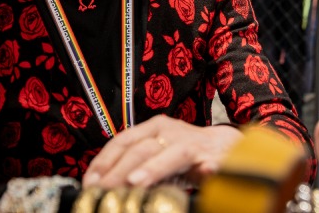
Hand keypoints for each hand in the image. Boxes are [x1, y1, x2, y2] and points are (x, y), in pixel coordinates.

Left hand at [82, 115, 243, 188]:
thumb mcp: (157, 154)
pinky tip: (202, 175)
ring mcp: (195, 145)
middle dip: (120, 171)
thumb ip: (135, 165)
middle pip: (143, 149)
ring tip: (136, 182)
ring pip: (173, 154)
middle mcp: (173, 132)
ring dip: (154, 168)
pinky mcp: (217, 159)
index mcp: (155, 128)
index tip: (90, 181)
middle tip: (105, 190)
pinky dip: (207, 171)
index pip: (123, 141)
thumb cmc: (186, 153)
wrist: (227, 146)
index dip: (104, 161)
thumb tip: (104, 184)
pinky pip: (210, 165)